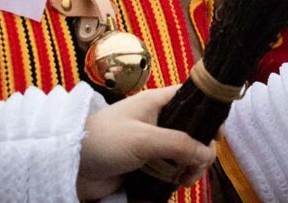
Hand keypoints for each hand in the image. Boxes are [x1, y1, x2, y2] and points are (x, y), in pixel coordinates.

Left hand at [77, 85, 214, 199]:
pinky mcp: (145, 165)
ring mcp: (152, 144)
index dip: (209, 112)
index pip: (193, 99)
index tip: (218, 135)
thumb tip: (208, 153)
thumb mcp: (144, 139)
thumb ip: (179, 145)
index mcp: (157, 102)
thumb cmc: (104, 140)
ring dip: (189, 168)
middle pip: (193, 132)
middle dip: (200, 150)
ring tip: (183, 182)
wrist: (69, 166)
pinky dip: (175, 179)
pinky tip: (172, 188)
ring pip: (184, 154)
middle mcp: (158, 120)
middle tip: (194, 168)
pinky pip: (169, 171)